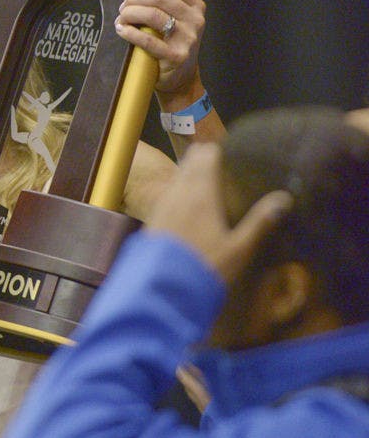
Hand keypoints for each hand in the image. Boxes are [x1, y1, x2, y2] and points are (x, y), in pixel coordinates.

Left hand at [115, 0, 205, 94]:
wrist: (181, 78)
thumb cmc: (173, 45)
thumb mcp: (178, 21)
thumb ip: (164, 5)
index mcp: (196, 7)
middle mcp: (195, 20)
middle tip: (123, 7)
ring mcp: (187, 39)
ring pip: (152, 15)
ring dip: (130, 13)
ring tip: (121, 18)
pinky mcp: (175, 57)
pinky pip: (147, 40)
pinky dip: (129, 32)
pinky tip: (121, 30)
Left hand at [145, 143, 292, 284]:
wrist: (162, 287)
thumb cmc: (205, 267)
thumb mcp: (239, 249)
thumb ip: (259, 222)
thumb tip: (284, 199)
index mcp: (200, 194)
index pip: (206, 157)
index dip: (218, 150)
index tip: (231, 150)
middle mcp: (179, 193)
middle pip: (190, 162)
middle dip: (203, 156)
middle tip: (220, 157)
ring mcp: (163, 204)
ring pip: (177, 176)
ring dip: (190, 170)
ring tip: (205, 173)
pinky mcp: (153, 217)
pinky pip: (167, 192)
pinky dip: (178, 187)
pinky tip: (186, 198)